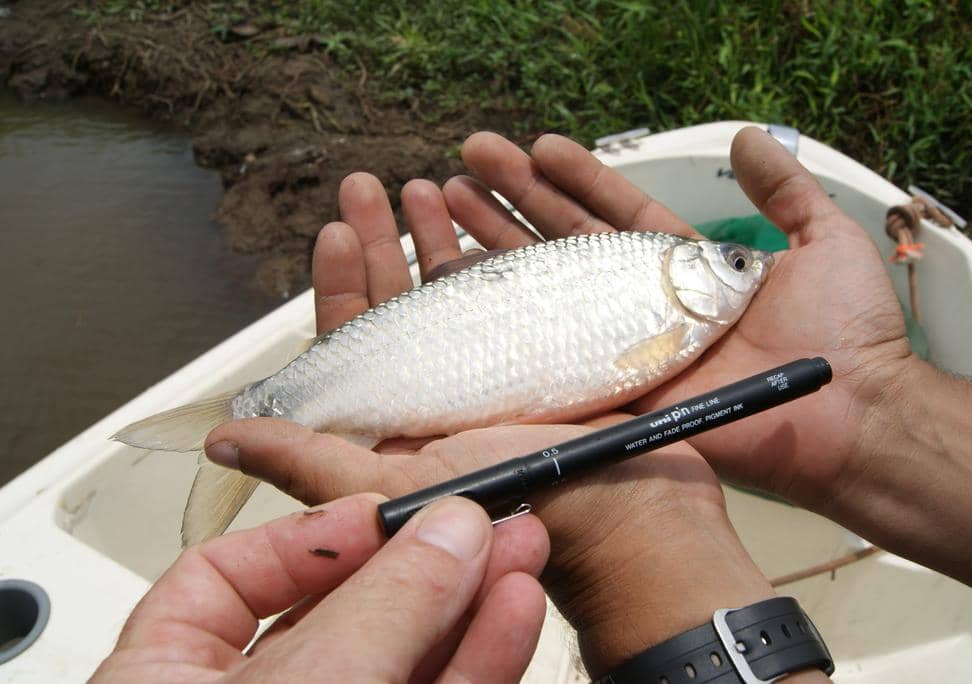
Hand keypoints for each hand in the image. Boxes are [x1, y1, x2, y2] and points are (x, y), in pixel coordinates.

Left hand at [91, 495, 549, 683]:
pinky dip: (480, 656)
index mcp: (168, 678)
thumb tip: (447, 533)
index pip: (225, 578)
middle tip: (479, 517)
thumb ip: (375, 612)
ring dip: (467, 602)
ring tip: (518, 547)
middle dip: (420, 561)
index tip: (380, 509)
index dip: (308, 534)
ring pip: (402, 655)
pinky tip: (514, 608)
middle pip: (338, 610)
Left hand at [203, 172, 781, 675]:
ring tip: (429, 186)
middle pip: (405, 305)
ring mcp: (505, 369)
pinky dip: (508, 245)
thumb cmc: (514, 502)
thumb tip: (222, 442)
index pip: (359, 345)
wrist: (628, 510)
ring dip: (440, 235)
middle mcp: (449, 392)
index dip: (343, 288)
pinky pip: (525, 287)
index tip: (336, 231)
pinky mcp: (557, 350)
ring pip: (463, 290)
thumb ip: (311, 462)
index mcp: (404, 422)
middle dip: (384, 242)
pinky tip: (496, 211)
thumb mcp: (397, 488)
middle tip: (367, 186)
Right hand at [441, 128, 911, 512]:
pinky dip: (508, 329)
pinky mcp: (618, 394)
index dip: (575, 179)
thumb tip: (751, 138)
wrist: (852, 418)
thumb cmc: (848, 334)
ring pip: (549, 293)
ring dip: (500, 248)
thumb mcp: (825, 241)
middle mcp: (645, 306)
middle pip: (567, 245)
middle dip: (517, 201)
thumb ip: (785, 190)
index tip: (535, 147)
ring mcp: (626, 350)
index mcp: (684, 269)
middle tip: (471, 162)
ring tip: (452, 205)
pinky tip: (466, 292)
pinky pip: (552, 358)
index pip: (614, 214)